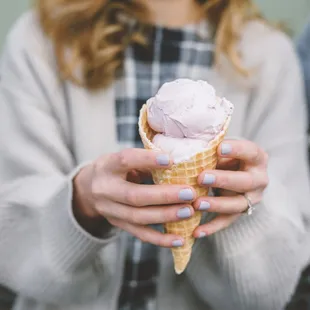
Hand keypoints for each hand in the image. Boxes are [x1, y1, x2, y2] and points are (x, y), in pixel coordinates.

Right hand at [73, 148, 196, 246]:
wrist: (89, 189)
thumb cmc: (115, 168)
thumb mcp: (123, 158)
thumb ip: (145, 161)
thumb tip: (178, 164)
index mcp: (107, 166)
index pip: (125, 160)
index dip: (147, 160)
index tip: (171, 160)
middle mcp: (105, 189)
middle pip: (134, 196)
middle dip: (164, 196)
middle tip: (189, 193)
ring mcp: (110, 210)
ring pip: (138, 217)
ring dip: (166, 216)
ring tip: (189, 212)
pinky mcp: (118, 225)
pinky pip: (139, 235)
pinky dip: (160, 239)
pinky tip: (179, 240)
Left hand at [193, 140, 268, 237]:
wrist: (235, 172)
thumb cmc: (225, 157)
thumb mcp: (222, 150)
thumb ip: (211, 150)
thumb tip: (187, 151)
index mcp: (257, 158)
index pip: (251, 152)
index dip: (236, 150)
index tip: (219, 148)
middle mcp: (259, 179)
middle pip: (245, 181)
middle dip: (223, 180)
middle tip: (202, 178)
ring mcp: (252, 198)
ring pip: (237, 204)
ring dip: (217, 204)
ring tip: (197, 204)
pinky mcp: (241, 212)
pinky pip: (227, 221)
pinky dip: (212, 227)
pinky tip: (197, 232)